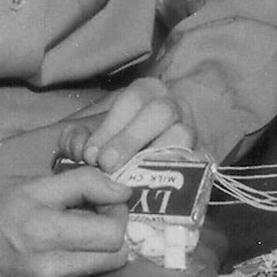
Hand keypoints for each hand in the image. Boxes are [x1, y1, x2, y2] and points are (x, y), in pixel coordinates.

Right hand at [0, 168, 131, 276]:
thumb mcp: (34, 186)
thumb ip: (84, 183)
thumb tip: (124, 192)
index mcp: (43, 233)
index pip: (113, 234)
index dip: (117, 215)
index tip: (105, 206)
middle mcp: (46, 271)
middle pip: (115, 259)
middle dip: (111, 238)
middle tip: (92, 223)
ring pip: (98, 275)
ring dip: (92, 257)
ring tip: (65, 243)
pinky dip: (74, 276)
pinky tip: (53, 263)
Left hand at [58, 77, 196, 172]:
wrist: (144, 164)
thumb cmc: (110, 144)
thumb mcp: (87, 135)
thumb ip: (74, 138)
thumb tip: (80, 149)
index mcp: (148, 91)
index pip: (133, 99)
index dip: (111, 127)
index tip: (91, 155)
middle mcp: (174, 105)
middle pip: (161, 112)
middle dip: (131, 139)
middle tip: (107, 165)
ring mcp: (192, 130)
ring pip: (182, 134)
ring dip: (153, 156)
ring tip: (129, 177)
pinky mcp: (202, 156)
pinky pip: (198, 161)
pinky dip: (177, 173)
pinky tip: (153, 185)